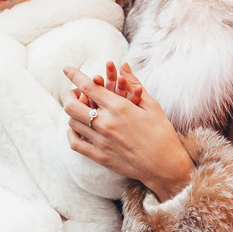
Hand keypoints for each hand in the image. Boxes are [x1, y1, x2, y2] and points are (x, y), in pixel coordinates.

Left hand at [63, 63, 193, 202]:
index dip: (74, 75)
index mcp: (119, 107)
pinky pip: (75, 143)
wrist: (165, 166)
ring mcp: (101, 141)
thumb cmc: (162, 133)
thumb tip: (123, 65)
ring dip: (73, 113)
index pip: (88, 87)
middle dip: (69, 95)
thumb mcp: (152, 105)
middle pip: (72, 106)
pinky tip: (77, 128)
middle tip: (74, 92)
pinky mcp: (100, 156)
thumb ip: (134, 84)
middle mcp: (106, 123)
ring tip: (80, 109)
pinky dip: (72, 133)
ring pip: (72, 122)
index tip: (67, 69)